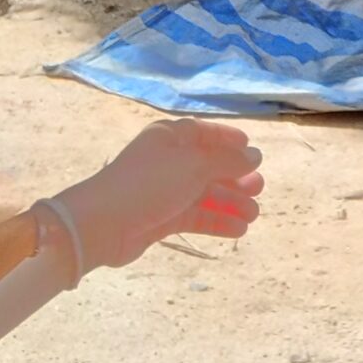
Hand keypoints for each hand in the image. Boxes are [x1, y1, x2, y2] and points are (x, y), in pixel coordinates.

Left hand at [49, 120, 264, 270]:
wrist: (103, 223)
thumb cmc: (150, 184)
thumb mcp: (195, 166)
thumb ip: (228, 161)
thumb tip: (255, 155)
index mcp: (170, 137)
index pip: (204, 133)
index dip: (228, 140)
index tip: (252, 151)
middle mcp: (167, 161)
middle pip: (208, 166)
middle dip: (235, 177)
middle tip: (259, 188)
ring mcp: (164, 191)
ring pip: (204, 194)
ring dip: (229, 203)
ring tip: (253, 215)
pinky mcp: (161, 218)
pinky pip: (195, 215)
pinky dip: (215, 221)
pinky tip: (237, 229)